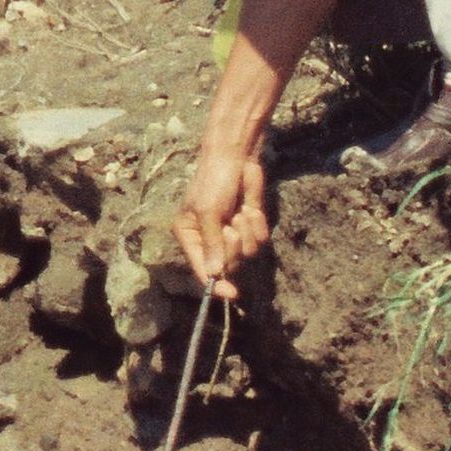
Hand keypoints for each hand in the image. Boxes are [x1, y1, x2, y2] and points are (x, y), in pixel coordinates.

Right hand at [173, 143, 271, 297]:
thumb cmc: (214, 181)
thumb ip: (212, 244)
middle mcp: (210, 238)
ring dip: (247, 231)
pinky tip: (250, 207)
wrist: (237, 157)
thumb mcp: (208, 212)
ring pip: (248, 252)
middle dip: (234, 247)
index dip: (217, 284)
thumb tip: (215, 274)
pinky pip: (261, 239)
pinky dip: (257, 224)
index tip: (233, 294)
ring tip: (240, 212)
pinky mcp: (250, 225)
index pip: (203, 269)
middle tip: (231, 227)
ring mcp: (232, 232)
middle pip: (229, 264)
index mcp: (190, 236)